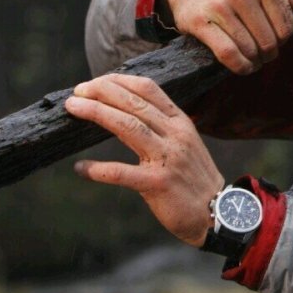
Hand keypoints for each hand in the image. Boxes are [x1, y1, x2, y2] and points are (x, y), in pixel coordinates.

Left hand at [65, 74, 224, 247]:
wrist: (217, 211)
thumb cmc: (193, 177)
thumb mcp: (184, 142)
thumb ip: (161, 126)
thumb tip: (124, 111)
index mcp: (181, 122)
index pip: (149, 89)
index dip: (119, 81)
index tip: (94, 82)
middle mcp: (176, 135)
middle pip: (135, 103)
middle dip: (102, 92)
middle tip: (77, 91)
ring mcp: (168, 158)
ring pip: (128, 127)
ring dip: (98, 114)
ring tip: (74, 108)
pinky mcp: (158, 184)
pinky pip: (121, 173)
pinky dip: (98, 169)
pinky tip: (81, 168)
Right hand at [164, 0, 292, 73]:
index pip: (286, 26)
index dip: (284, 38)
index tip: (276, 36)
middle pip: (269, 41)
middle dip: (270, 51)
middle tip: (265, 51)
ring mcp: (219, 7)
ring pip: (250, 49)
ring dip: (256, 61)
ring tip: (255, 58)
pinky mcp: (199, 22)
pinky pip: (227, 53)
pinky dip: (240, 66)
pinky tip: (245, 66)